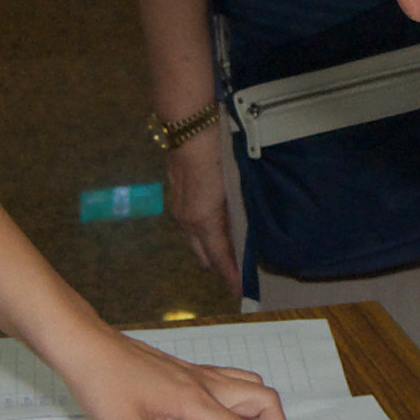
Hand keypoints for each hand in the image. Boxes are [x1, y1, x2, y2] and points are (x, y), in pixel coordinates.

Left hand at [50, 325, 308, 419]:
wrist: (84, 345)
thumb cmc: (102, 387)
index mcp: (196, 403)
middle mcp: (205, 385)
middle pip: (266, 402)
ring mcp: (197, 375)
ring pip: (252, 387)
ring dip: (264, 415)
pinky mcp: (187, 372)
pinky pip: (233, 382)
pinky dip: (244, 402)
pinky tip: (224, 419)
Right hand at [161, 134, 242, 294]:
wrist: (187, 125)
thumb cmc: (216, 153)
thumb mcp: (233, 185)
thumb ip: (238, 212)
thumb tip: (245, 233)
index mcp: (203, 220)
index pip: (219, 258)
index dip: (230, 277)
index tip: (240, 293)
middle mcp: (186, 220)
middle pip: (202, 256)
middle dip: (219, 266)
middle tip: (238, 272)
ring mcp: (177, 209)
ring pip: (193, 241)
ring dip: (209, 249)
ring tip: (229, 250)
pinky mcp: (174, 197)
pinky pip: (188, 226)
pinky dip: (201, 233)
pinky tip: (213, 225)